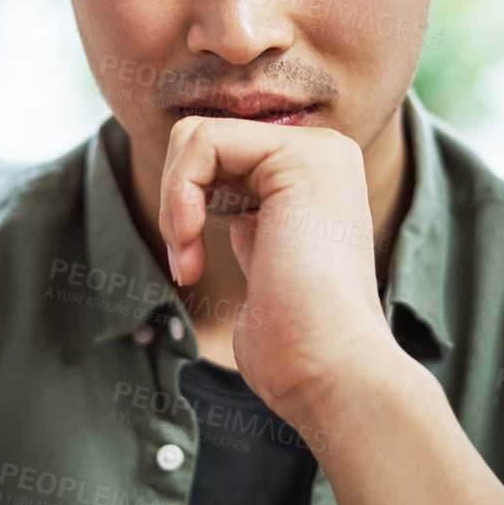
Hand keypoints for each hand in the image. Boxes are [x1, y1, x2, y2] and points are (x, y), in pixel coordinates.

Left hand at [156, 115, 403, 426]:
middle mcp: (323, 154)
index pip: (219, 153)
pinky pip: (203, 141)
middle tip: (183, 259)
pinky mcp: (301, 155)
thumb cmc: (295, 343)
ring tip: (186, 257)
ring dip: (173, 202)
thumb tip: (219, 204)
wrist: (330, 371)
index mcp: (316, 178)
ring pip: (197, 134)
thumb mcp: (265, 262)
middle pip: (203, 138)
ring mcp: (318, 150)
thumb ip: (253, 222)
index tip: (188, 263)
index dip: (186, 202)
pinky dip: (178, 193)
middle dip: (175, 199)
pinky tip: (190, 243)